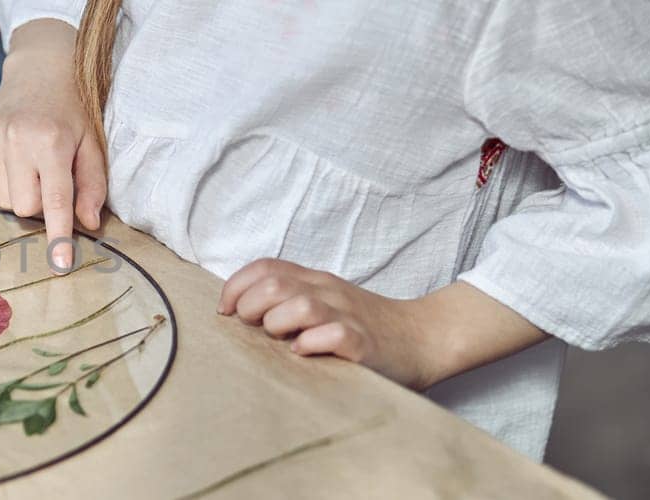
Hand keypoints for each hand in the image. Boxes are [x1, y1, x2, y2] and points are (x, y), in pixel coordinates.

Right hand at [0, 20, 106, 270]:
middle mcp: (18, 140)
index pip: (55, 201)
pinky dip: (0, 182)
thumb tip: (89, 224)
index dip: (58, 236)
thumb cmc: (73, 110)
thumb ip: (92, 185)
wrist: (41, 68)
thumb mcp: (92, 143)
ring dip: (21, 193)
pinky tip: (12, 160)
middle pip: (25, 208)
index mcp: (53, 142)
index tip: (59, 264)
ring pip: (5, 200)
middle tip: (50, 178)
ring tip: (31, 166)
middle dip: (40, 204)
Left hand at [217, 259, 548, 389]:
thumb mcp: (324, 303)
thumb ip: (287, 301)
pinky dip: (311, 344)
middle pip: (273, 284)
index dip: (236, 286)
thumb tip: (238, 312)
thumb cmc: (364, 325)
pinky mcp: (364, 343)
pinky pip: (333, 335)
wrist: (423, 337)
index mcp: (314, 281)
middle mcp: (327, 292)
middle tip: (252, 329)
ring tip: (281, 340)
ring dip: (278, 324)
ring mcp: (347, 315)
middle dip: (249, 307)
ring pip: (299, 305)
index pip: (264, 267)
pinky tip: (305, 353)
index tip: (226, 311)